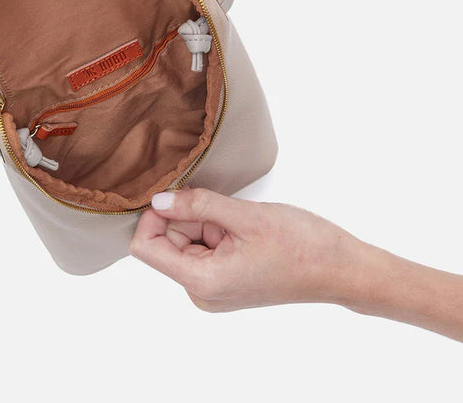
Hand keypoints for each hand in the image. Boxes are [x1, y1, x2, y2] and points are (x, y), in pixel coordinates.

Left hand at [130, 188, 361, 311]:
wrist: (341, 268)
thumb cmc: (300, 244)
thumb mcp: (244, 216)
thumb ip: (196, 205)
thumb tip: (158, 199)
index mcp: (202, 282)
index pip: (146, 247)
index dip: (154, 216)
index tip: (178, 195)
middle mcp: (201, 292)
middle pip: (166, 242)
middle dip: (187, 217)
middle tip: (225, 210)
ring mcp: (213, 288)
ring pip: (185, 241)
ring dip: (204, 222)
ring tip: (240, 221)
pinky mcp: (224, 279)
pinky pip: (202, 247)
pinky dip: (215, 229)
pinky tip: (242, 228)